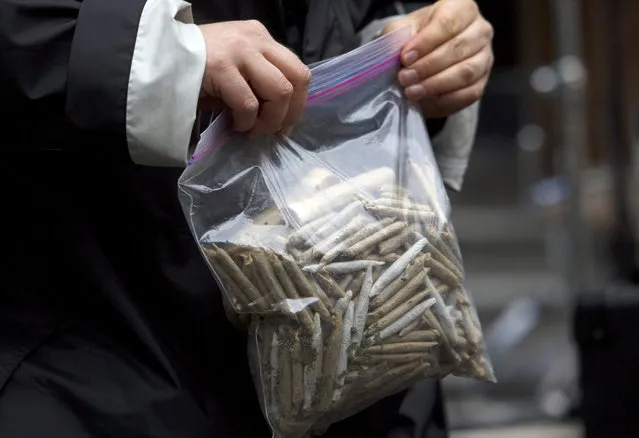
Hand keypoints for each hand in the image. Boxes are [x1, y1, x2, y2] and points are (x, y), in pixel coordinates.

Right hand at [199, 20, 310, 135]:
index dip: (298, 104)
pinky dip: (246, 122)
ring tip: (251, 129)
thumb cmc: (195, 68)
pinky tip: (233, 124)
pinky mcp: (221, 67)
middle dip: (290, 113)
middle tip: (272, 131)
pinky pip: (249, 104)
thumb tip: (281, 119)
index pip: (298, 70)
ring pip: (280, 91)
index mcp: (260, 38)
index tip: (285, 126)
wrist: (155, 57)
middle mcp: (255, 39)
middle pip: (298, 79)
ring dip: (270, 120)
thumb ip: (259, 82)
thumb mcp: (235, 67)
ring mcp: (239, 51)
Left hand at [383, 0, 493, 117]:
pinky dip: (446, 99)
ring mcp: (484, 57)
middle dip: (427, 66)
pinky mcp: (482, 82)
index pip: (447, 22)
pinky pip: (469, 93)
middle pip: (458, 48)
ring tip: (412, 91)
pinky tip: (427, 99)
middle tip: (405, 78)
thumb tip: (401, 54)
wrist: (422, 59)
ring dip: (436, 84)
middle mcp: (479, 30)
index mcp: (461, 8)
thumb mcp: (402, 30)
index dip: (425, 42)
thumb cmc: (415, 39)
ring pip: (466, 72)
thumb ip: (399, 36)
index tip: (405, 58)